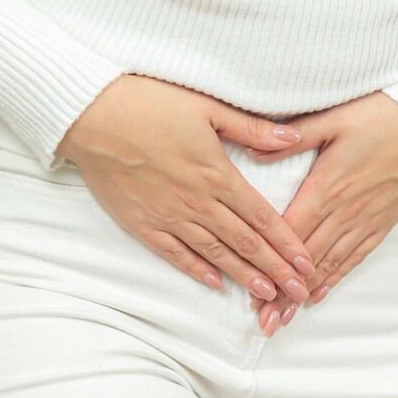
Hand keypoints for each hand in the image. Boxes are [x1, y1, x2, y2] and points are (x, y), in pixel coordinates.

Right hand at [56, 73, 316, 301]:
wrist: (90, 116)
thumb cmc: (148, 103)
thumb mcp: (207, 107)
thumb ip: (251, 128)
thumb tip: (292, 138)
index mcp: (217, 175)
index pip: (262, 218)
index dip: (288, 244)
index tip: (307, 264)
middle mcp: (197, 202)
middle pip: (245, 243)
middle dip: (276, 270)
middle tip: (299, 293)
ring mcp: (168, 216)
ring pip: (215, 254)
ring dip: (243, 275)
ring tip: (267, 294)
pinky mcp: (142, 223)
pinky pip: (175, 254)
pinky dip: (196, 270)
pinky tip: (214, 283)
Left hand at [244, 91, 397, 335]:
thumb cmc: (381, 116)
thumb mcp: (332, 119)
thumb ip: (292, 136)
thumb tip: (253, 149)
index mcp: (325, 187)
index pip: (291, 235)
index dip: (270, 266)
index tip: (254, 292)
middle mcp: (343, 211)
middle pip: (306, 260)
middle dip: (283, 293)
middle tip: (264, 321)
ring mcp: (364, 221)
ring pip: (328, 265)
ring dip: (305, 294)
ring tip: (285, 318)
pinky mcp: (380, 223)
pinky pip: (354, 258)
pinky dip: (335, 278)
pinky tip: (319, 295)